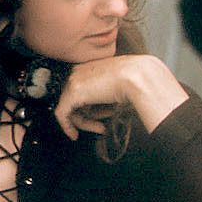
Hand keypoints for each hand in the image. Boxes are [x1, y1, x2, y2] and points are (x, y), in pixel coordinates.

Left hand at [52, 54, 185, 138]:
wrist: (139, 75)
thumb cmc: (137, 80)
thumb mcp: (120, 86)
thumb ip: (108, 95)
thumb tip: (105, 109)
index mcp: (91, 66)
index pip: (83, 90)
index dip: (91, 107)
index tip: (100, 118)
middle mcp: (80, 71)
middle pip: (75, 99)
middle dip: (87, 116)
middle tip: (101, 127)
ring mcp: (74, 80)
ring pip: (69, 107)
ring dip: (84, 123)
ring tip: (101, 129)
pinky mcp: (72, 92)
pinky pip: (62, 113)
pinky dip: (66, 126)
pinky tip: (74, 134)